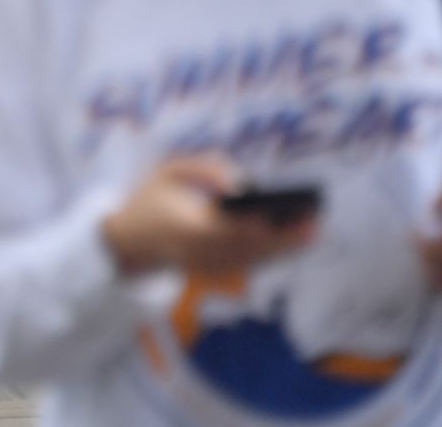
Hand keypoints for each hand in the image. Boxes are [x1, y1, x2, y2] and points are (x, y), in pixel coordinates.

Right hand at [101, 154, 317, 276]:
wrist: (129, 241)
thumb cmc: (151, 199)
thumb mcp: (168, 171)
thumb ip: (204, 169)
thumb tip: (243, 185)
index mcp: (182, 223)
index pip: (220, 227)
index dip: (247, 224)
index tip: (272, 214)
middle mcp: (197, 250)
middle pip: (245, 246)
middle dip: (280, 237)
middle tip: (312, 223)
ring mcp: (206, 265)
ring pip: (251, 259)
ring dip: (283, 249)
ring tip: (312, 232)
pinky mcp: (213, 271)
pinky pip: (247, 263)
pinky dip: (271, 255)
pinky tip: (293, 243)